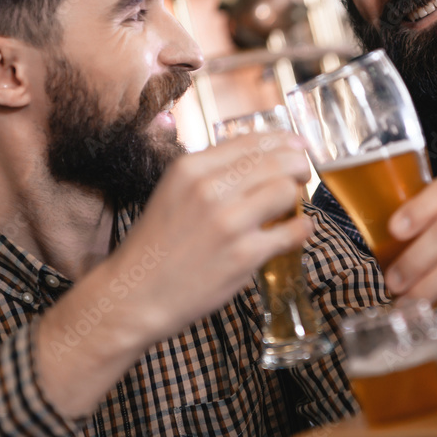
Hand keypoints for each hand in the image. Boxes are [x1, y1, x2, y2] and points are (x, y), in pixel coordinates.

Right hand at [108, 131, 314, 336]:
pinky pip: (292, 231)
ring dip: (296, 197)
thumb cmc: (156, 245)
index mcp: (190, 167)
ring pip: (286, 190)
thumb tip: (259, 155)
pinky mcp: (244, 255)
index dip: (284, 141)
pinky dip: (302, 229)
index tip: (298, 146)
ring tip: (290, 207)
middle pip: (278, 161)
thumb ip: (211, 172)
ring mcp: (228, 222)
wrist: (134, 295)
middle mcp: (209, 188)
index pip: (252, 141)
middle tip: (301, 176)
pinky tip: (298, 231)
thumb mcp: (173, 191)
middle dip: (298, 166)